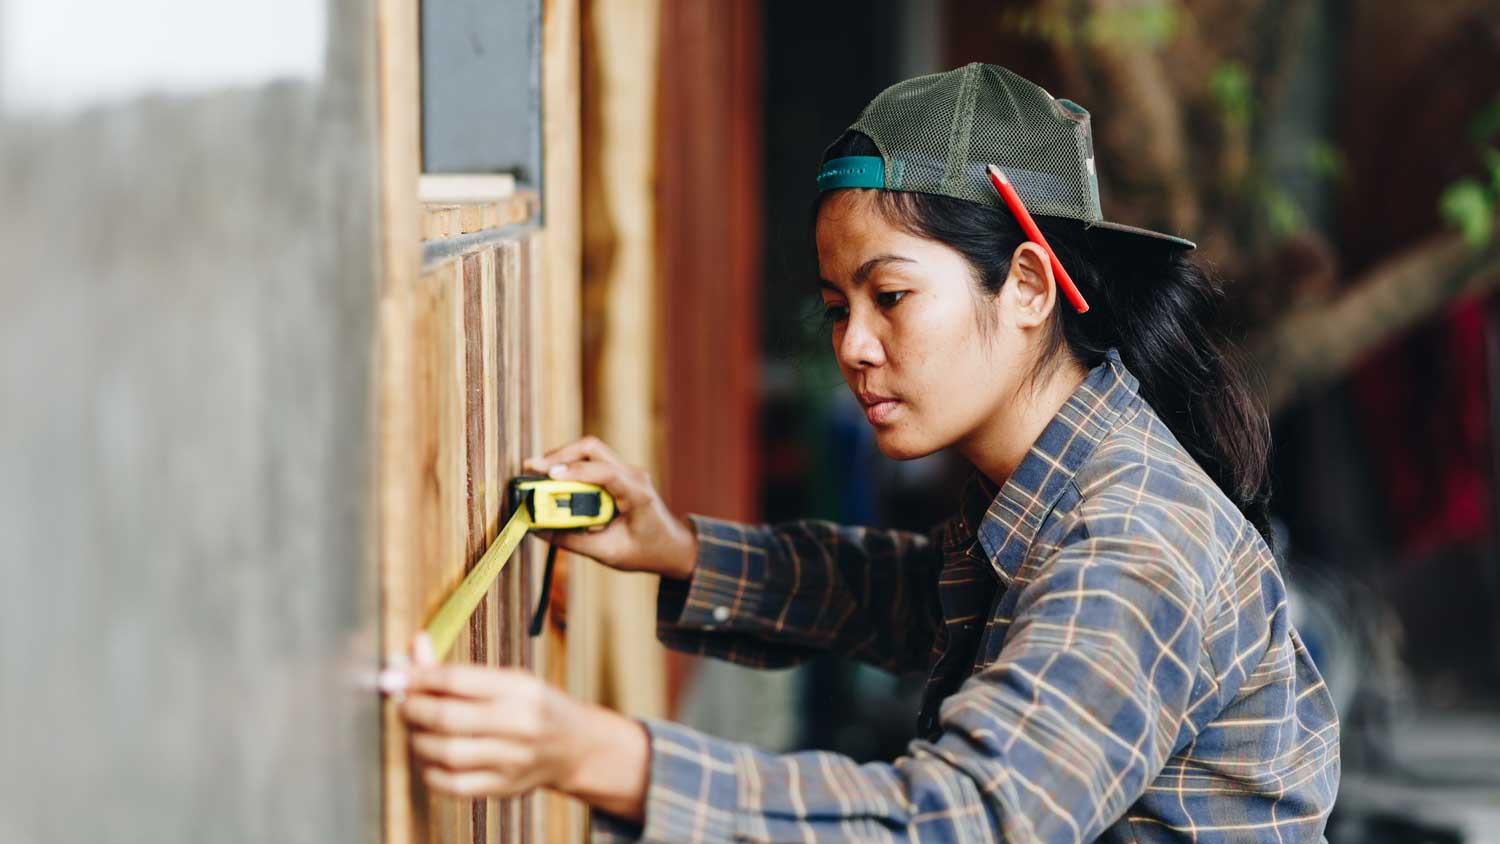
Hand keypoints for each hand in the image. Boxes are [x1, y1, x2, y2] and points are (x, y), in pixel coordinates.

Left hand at [384, 633, 650, 819]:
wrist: (576, 747)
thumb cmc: (534, 706)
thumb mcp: (507, 679)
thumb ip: (458, 669)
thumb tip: (414, 647)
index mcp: (520, 688)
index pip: (456, 679)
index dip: (417, 677)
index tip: (396, 677)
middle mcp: (520, 723)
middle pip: (446, 717)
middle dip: (412, 709)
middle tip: (403, 704)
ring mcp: (513, 759)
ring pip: (445, 753)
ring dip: (416, 740)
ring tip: (416, 730)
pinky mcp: (504, 787)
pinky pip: (452, 784)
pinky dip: (430, 771)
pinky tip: (430, 758)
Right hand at [523, 436, 696, 578]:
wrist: (672, 546)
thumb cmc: (646, 551)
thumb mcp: (608, 553)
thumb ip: (573, 541)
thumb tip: (538, 530)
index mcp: (637, 495)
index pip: (606, 472)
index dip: (576, 471)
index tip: (549, 475)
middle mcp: (633, 475)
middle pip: (593, 448)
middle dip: (560, 455)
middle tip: (531, 469)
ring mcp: (626, 471)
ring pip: (590, 450)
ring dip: (562, 458)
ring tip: (536, 473)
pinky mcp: (618, 474)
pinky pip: (591, 461)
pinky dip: (569, 466)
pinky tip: (552, 477)